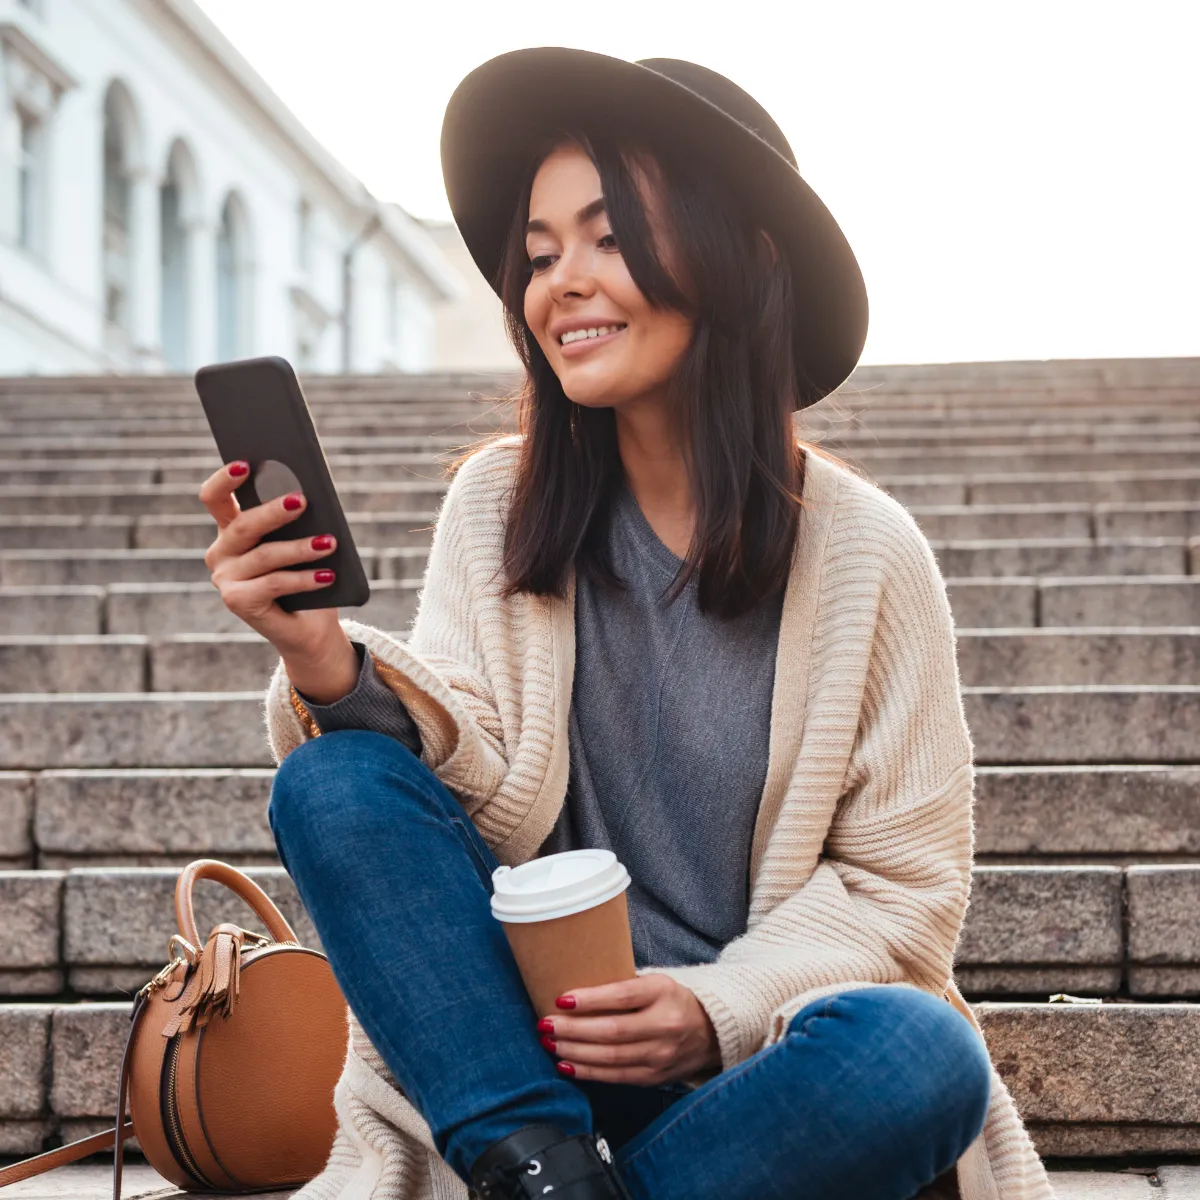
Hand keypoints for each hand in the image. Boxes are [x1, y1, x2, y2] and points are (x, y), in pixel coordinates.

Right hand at [198, 460, 356, 701]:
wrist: (309, 626)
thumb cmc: (307, 574)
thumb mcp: (301, 540)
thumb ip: (296, 519)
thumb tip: (307, 492)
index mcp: (231, 529)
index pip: (214, 498)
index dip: (224, 479)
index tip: (245, 463)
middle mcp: (221, 552)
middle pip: (242, 525)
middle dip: (272, 512)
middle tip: (302, 500)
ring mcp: (225, 578)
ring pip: (264, 555)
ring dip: (300, 548)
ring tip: (329, 542)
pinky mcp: (237, 602)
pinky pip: (274, 584)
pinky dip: (304, 579)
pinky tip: (327, 575)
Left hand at [535, 974, 720, 1085]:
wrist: (710, 1032)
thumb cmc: (671, 1001)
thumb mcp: (655, 983)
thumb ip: (624, 986)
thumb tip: (574, 988)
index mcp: (663, 992)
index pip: (622, 996)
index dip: (590, 999)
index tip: (561, 999)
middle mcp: (665, 1025)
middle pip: (612, 1031)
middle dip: (573, 1029)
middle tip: (545, 1024)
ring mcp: (661, 1055)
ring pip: (611, 1058)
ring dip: (575, 1052)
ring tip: (550, 1043)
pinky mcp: (654, 1077)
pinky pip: (616, 1077)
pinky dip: (588, 1072)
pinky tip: (567, 1064)